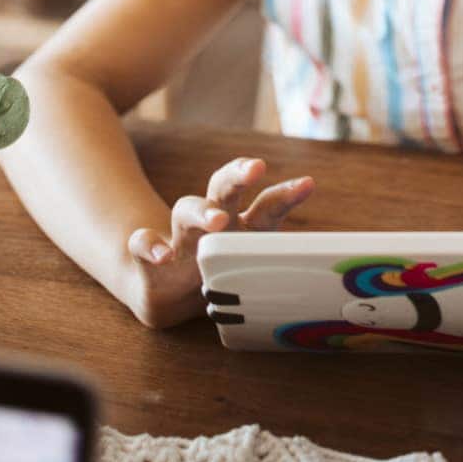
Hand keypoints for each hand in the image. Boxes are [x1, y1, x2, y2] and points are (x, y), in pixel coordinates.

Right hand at [124, 156, 313, 328]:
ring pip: (186, 211)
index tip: (308, 184)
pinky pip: (142, 244)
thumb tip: (320, 268)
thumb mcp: (247, 266)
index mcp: (241, 227)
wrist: (165, 294)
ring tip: (218, 219)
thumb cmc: (217, 272)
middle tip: (256, 167)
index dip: (286, 195)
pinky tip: (159, 252)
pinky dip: (149, 245)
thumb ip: (275, 259)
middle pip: (223, 189)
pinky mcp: (150, 258)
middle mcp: (211, 225)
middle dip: (239, 176)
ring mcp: (179, 239)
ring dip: (201, 212)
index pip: (265, 205)